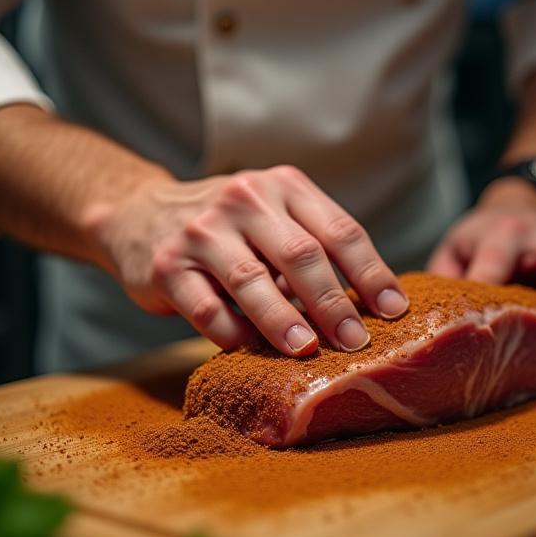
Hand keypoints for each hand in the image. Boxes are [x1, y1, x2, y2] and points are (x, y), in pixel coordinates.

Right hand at [84, 165, 408, 355]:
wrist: (141, 215)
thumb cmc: (229, 227)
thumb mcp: (273, 217)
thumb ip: (312, 247)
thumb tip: (369, 307)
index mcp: (284, 187)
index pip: (340, 231)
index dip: (372, 273)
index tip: (395, 311)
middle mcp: (246, 200)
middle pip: (301, 255)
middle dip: (333, 302)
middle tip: (356, 342)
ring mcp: (203, 230)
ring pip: (252, 280)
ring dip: (282, 319)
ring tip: (306, 349)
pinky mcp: (168, 264)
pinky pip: (206, 306)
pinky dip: (230, 331)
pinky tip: (248, 347)